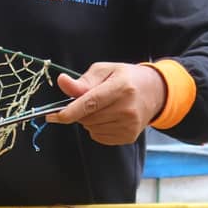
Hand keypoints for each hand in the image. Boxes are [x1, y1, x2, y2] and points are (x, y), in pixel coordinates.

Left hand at [45, 62, 167, 144]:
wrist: (154, 92)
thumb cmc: (126, 78)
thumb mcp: (105, 70)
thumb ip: (83, 80)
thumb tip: (62, 82)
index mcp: (121, 87)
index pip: (91, 103)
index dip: (69, 111)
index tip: (52, 116)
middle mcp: (127, 108)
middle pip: (88, 117)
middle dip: (78, 111)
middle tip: (85, 101)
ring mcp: (129, 125)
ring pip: (91, 128)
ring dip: (87, 120)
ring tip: (101, 107)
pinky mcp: (129, 137)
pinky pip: (99, 136)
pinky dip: (95, 128)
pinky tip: (106, 117)